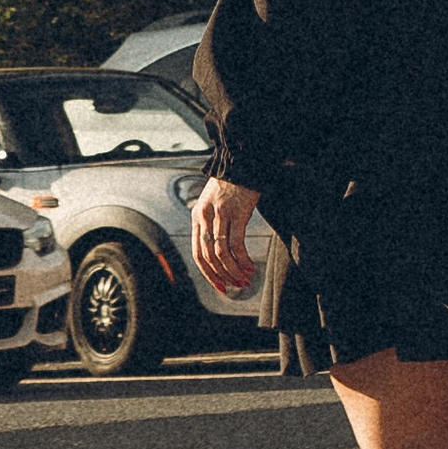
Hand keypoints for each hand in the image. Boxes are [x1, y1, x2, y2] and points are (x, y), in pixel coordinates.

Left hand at [192, 174, 260, 295]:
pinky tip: (250, 265)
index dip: (209, 275)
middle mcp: (204, 217)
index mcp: (197, 218)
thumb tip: (217, 253)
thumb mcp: (212, 205)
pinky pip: (236, 243)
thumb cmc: (230, 186)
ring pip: (222, 253)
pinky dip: (242, 259)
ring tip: (246, 278)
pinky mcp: (237, 212)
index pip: (198, 255)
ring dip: (234, 270)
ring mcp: (220, 214)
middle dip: (223, 276)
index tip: (222, 287)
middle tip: (238, 286)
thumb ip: (211, 225)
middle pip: (209, 257)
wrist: (240, 162)